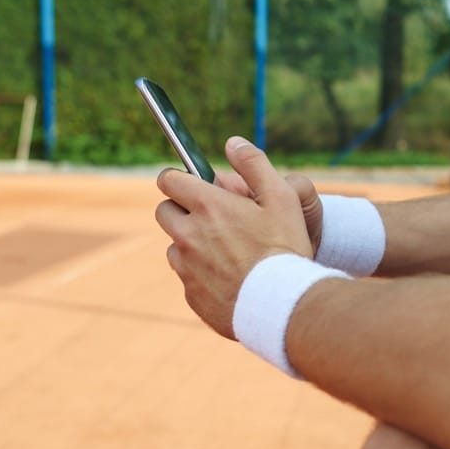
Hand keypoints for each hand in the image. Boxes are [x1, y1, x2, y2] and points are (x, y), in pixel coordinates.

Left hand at [154, 137, 314, 337]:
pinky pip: (187, 276)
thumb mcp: (281, 197)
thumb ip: (254, 164)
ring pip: (175, 246)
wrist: (283, 306)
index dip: (179, 178)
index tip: (191, 183)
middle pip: (164, 211)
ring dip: (191, 244)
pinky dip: (202, 273)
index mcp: (207, 206)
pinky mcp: (191, 294)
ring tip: (226, 252)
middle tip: (209, 217)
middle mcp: (188, 234)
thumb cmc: (285, 248)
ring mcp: (186, 266)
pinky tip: (230, 278)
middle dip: (180, 209)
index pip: (169, 179)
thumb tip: (232, 142)